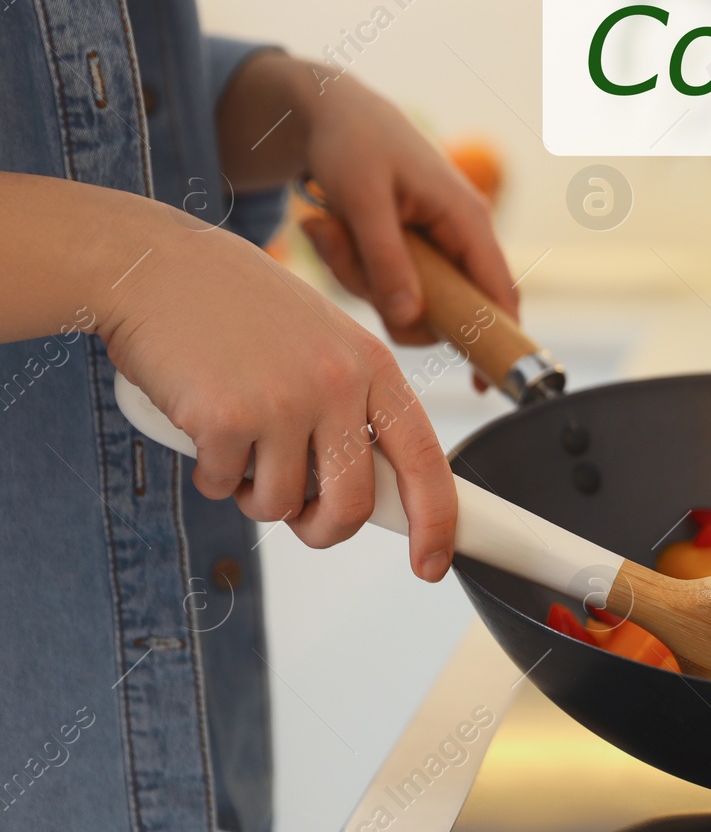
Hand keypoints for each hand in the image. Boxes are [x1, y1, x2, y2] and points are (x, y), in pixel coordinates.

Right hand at [99, 199, 457, 580]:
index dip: (436, 521)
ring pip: (283, 504)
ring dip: (257, 495)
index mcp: (372, 365)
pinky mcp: (225, 417)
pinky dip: (213, 473)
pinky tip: (203, 423)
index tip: (432, 564)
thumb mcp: (323, 340)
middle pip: (352, 505)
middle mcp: (338, 383)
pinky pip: (225, 487)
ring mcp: (283, 400)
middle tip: (301, 519)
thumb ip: (352, 405)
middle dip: (324, 529)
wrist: (154, 267)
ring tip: (241, 443)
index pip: (426, 459)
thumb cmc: (238, 307)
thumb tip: (369, 487)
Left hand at [216, 52, 518, 346]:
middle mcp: (462, 235)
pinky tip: (333, 231)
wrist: (330, 109)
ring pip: (411, 298)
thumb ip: (386, 261)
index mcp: (467, 218)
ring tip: (329, 229)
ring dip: (363, 279)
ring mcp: (438, 243)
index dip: (498, 341)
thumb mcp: (362, 200)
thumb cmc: (351, 142)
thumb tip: (410, 318)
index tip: (485, 387)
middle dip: (388, 296)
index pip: (499, 292)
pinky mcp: (413, 248)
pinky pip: (391, 283)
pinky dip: (357, 269)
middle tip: (343, 254)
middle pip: (444, 305)